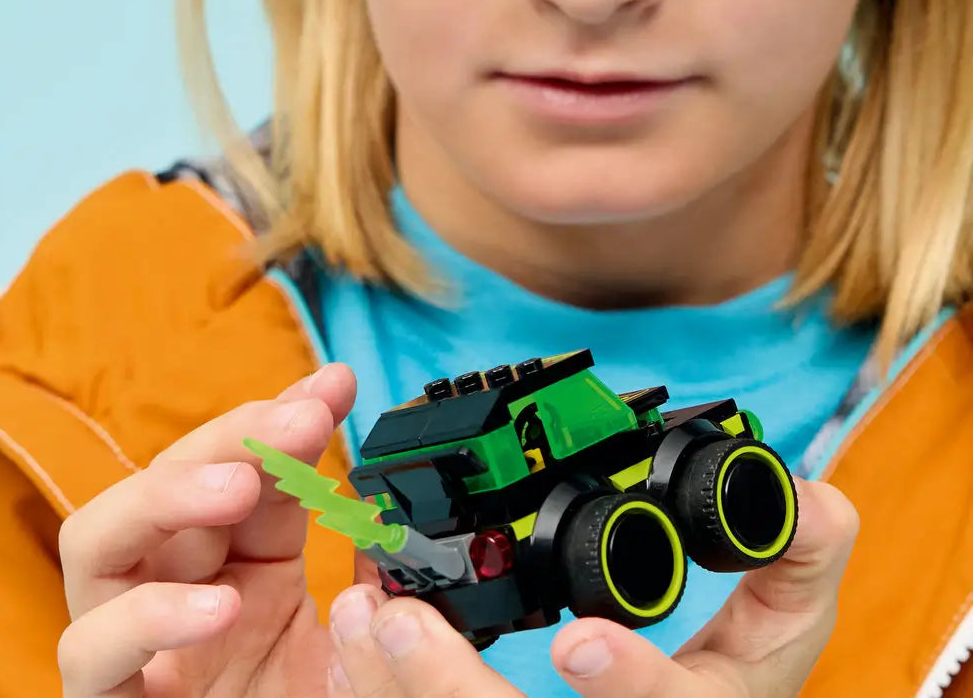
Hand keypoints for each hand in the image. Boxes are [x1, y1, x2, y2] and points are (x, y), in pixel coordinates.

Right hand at [57, 363, 363, 697]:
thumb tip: (398, 524)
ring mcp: (138, 640)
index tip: (336, 384)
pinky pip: (91, 647)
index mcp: (245, 564)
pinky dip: (148, 615)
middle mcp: (184, 585)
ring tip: (238, 487)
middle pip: (175, 478)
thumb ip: (377, 589)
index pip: (253, 469)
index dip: (287, 417)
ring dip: (170, 494)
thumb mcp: (357, 647)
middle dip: (236, 435)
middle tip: (300, 421)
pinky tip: (218, 606)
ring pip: (100, 536)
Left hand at [326, 478, 857, 697]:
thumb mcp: (784, 624)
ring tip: (360, 612)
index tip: (577, 641)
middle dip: (446, 688)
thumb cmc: (734, 681)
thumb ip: (800, 553)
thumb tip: (813, 496)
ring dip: (392, 685)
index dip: (632, 688)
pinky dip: (386, 687)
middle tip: (391, 618)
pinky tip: (360, 636)